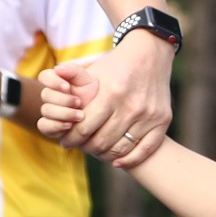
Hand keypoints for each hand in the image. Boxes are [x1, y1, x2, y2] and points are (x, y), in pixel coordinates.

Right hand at [37, 65, 92, 141]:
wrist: (100, 114)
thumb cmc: (92, 94)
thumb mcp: (87, 80)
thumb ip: (74, 71)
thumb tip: (58, 68)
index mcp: (56, 81)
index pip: (44, 76)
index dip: (53, 81)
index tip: (67, 87)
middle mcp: (50, 96)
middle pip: (46, 95)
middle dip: (64, 99)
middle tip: (79, 102)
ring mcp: (49, 112)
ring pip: (46, 110)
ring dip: (64, 113)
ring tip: (80, 115)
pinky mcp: (50, 127)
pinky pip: (43, 126)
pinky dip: (55, 126)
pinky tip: (69, 125)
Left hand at [57, 33, 173, 163]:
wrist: (150, 54)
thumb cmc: (116, 66)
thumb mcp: (93, 70)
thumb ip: (71, 77)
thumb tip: (52, 74)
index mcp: (110, 94)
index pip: (84, 128)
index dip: (72, 138)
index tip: (66, 141)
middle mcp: (131, 106)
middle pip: (101, 142)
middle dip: (86, 148)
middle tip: (80, 147)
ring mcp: (148, 115)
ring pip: (121, 148)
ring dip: (105, 155)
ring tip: (96, 151)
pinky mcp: (163, 120)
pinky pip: (145, 149)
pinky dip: (130, 160)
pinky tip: (118, 162)